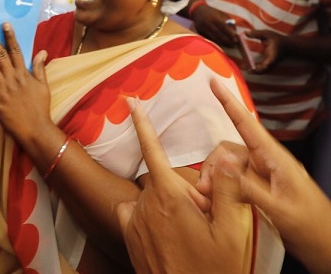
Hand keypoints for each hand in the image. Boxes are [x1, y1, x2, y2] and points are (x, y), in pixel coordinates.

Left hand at [0, 11, 52, 148]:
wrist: (35, 129)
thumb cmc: (40, 108)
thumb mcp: (43, 86)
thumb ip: (40, 68)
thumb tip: (42, 51)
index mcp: (24, 74)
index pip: (16, 51)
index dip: (9, 37)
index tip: (4, 24)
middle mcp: (13, 78)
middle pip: (0, 55)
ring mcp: (3, 89)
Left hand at [116, 98, 248, 273]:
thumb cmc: (213, 269)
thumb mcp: (232, 232)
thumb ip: (227, 191)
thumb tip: (223, 157)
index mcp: (169, 198)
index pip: (153, 152)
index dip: (142, 125)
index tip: (130, 103)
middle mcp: (145, 206)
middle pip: (162, 180)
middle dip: (181, 190)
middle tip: (204, 216)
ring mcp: (134, 222)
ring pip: (149, 197)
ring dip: (166, 204)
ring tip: (189, 230)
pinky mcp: (129, 237)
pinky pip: (134, 213)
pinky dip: (148, 215)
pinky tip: (167, 232)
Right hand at [191, 3, 239, 47]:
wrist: (197, 11)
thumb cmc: (212, 12)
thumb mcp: (222, 14)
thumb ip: (229, 22)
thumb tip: (234, 32)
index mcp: (214, 17)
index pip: (223, 26)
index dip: (230, 33)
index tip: (236, 39)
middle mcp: (207, 23)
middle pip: (218, 34)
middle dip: (227, 40)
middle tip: (234, 44)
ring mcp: (203, 29)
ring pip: (214, 38)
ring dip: (222, 43)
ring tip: (230, 45)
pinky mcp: (200, 33)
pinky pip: (209, 39)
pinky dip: (216, 42)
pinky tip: (222, 44)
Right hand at [201, 79, 330, 271]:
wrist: (329, 249)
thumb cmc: (311, 228)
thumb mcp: (278, 209)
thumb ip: (247, 186)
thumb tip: (220, 163)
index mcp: (276, 160)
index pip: (247, 124)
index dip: (229, 102)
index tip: (212, 82)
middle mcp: (268, 164)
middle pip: (229, 151)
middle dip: (212, 166)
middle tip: (203, 191)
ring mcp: (264, 178)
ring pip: (228, 168)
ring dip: (215, 181)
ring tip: (208, 201)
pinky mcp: (261, 192)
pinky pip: (233, 182)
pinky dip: (222, 190)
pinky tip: (216, 205)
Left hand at [241, 29, 282, 71]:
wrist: (288, 45)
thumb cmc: (278, 39)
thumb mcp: (268, 34)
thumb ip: (257, 34)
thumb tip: (245, 32)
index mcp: (274, 54)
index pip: (270, 62)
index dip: (264, 66)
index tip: (257, 68)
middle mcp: (273, 61)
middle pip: (266, 70)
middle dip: (257, 72)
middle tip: (246, 70)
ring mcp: (272, 64)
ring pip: (265, 71)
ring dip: (256, 72)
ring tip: (244, 69)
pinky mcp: (270, 65)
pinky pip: (264, 70)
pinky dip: (257, 70)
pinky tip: (249, 68)